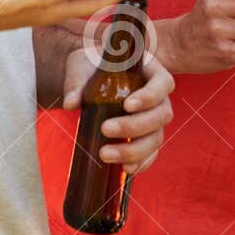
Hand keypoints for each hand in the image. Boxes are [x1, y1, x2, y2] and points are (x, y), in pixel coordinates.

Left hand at [61, 43, 174, 173]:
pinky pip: (151, 154)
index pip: (163, 84)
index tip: (127, 105)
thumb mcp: (81, 65)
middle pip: (161, 115)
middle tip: (106, 129)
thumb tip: (71, 103)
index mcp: (151, 72)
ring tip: (105, 154)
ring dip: (134, 150)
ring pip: (156, 138)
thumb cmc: (90, 65)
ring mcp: (154, 121)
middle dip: (135, 126)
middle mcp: (159, 98)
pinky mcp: (146, 139)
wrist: (88, 79)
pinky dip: (140, 163)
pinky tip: (124, 168)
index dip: (150, 96)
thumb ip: (77, 81)